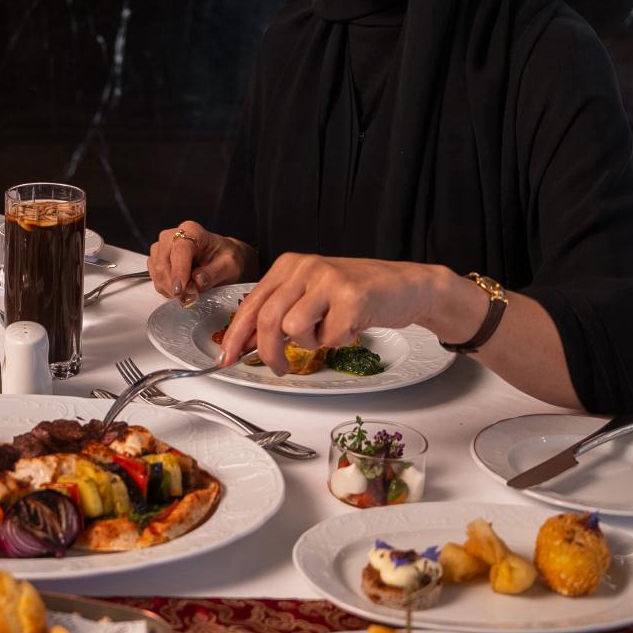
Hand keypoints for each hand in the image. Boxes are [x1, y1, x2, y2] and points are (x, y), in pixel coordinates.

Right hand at [147, 221, 252, 302]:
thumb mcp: (229, 265)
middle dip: (173, 284)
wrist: (221, 258)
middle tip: (188, 298)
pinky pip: (155, 278)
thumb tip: (197, 280)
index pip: (180, 250)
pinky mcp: (156, 259)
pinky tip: (180, 290)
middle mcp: (171, 235)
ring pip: (156, 271)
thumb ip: (214, 272)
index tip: (181, 290)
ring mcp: (161, 247)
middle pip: (163, 262)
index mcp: (192, 230)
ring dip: (169, 288)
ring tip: (187, 294)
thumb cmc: (226, 258)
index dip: (179, 271)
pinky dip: (165, 288)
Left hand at [217, 253, 448, 373]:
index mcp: (290, 265)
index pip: (251, 303)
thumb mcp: (312, 296)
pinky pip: (330, 336)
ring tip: (330, 331)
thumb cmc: (358, 294)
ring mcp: (329, 280)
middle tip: (279, 368)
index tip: (226, 359)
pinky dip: (340, 340)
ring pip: (295, 328)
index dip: (236, 335)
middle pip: (268, 319)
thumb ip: (281, 313)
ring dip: (311, 343)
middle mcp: (305, 267)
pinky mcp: (352, 297)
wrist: (406, 286)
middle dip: (268, 352)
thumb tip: (247, 344)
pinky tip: (352, 325)